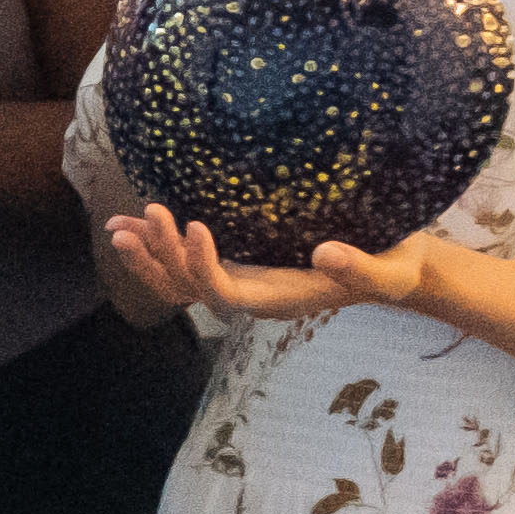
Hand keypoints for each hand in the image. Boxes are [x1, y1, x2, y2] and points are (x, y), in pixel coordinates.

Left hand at [101, 200, 440, 326]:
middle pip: (189, 289)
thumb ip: (360, 268)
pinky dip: (159, 245)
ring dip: (148, 255)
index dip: (202, 266)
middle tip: (145, 215)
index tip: (196, 225)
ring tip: (120, 225)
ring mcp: (242, 281)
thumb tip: (324, 253)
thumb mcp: (390, 269)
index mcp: (279, 298)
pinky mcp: (240, 263)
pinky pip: (187, 263)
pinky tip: (136, 222)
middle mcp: (251, 295)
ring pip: (179, 282)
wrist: (393, 268)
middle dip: (162, 257)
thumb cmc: (395, 268)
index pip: (226, 292)